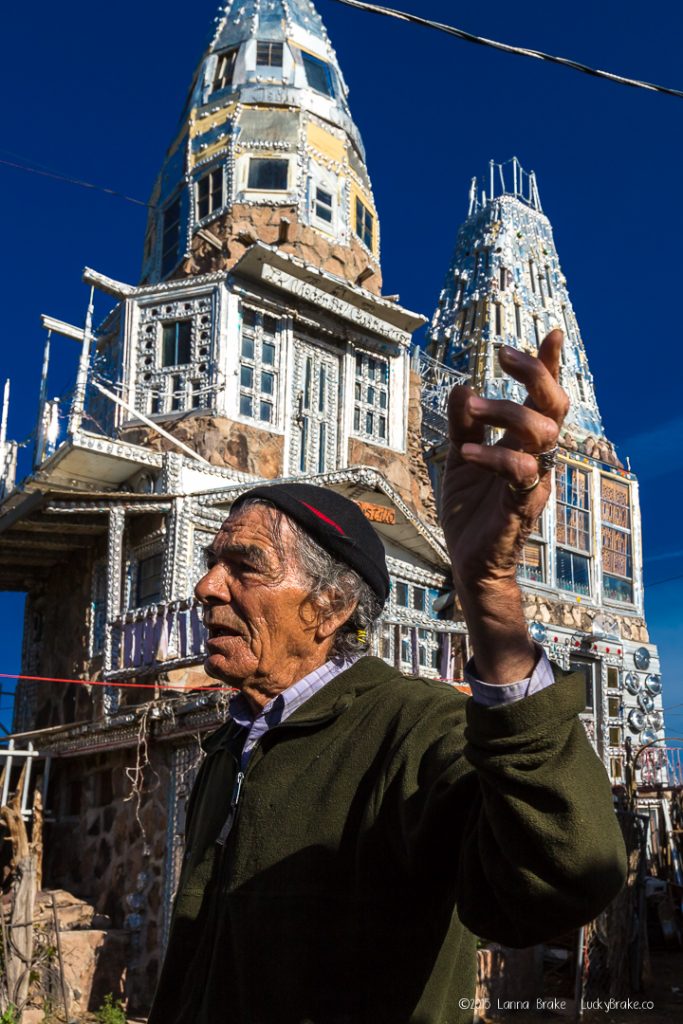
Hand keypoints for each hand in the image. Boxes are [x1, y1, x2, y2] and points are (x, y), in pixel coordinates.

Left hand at [440, 330, 568, 681]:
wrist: (468, 562)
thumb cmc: (469, 511)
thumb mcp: (458, 458)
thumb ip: (462, 424)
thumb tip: (461, 384)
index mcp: (524, 443)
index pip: (544, 399)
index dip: (550, 367)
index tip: (552, 333)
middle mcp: (537, 457)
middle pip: (555, 406)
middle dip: (535, 374)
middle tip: (503, 353)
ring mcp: (533, 481)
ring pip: (541, 432)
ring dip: (506, 410)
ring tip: (472, 406)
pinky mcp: (522, 506)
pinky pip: (520, 472)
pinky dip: (494, 455)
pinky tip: (467, 451)